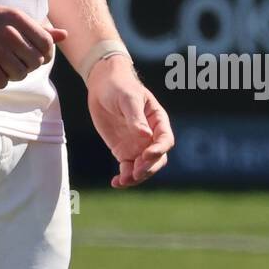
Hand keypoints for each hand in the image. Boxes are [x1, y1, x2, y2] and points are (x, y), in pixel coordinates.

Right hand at [0, 0, 65, 88]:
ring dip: (12, 75)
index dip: (44, 55)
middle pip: (35, 63)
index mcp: (18, 18)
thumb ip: (38, 29)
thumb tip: (65, 35)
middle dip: (27, 66)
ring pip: (20, 75)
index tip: (32, 55)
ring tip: (1, 64)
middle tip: (13, 61)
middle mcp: (8, 32)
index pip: (47, 45)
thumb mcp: (12, 18)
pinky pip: (2, 83)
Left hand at [86, 57, 174, 187]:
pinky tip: (116, 183)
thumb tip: (145, 136)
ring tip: (124, 181)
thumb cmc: (120, 87)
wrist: (103, 86)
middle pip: (157, 159)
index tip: (147, 155)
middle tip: (135, 172)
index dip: (158, 150)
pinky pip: (127, 169)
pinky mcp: (124, 151)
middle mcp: (151, 136)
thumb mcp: (127, 98)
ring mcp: (138, 145)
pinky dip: (124, 178)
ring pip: (143, 167)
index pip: (165, 140)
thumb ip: (135, 117)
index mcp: (158, 121)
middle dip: (148, 168)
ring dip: (136, 177)